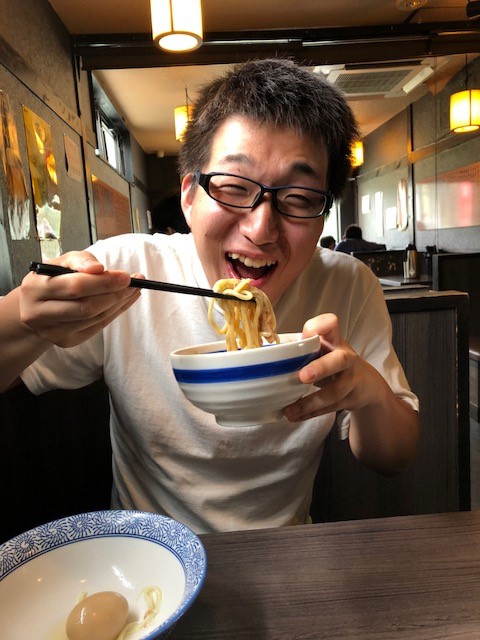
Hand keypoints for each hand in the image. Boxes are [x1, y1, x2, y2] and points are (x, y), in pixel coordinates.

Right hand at [18, 251, 141, 347]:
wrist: (34, 309)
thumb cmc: (51, 281)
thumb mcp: (60, 263)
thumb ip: (80, 260)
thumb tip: (99, 268)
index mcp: (35, 288)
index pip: (75, 287)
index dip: (103, 282)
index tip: (125, 276)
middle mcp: (40, 313)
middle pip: (86, 307)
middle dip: (114, 294)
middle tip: (134, 283)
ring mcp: (52, 331)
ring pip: (94, 318)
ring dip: (118, 303)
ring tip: (133, 290)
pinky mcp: (66, 342)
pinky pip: (97, 327)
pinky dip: (115, 313)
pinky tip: (125, 301)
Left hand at [283, 313, 382, 421]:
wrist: (365, 384)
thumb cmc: (331, 360)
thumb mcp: (321, 348)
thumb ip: (298, 347)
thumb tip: (263, 350)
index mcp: (333, 340)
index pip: (330, 324)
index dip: (321, 326)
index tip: (308, 331)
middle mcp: (345, 357)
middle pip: (339, 360)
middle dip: (321, 368)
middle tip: (302, 376)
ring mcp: (351, 379)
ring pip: (334, 391)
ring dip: (310, 402)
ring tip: (289, 410)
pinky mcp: (351, 399)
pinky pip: (330, 408)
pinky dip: (311, 414)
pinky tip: (295, 417)